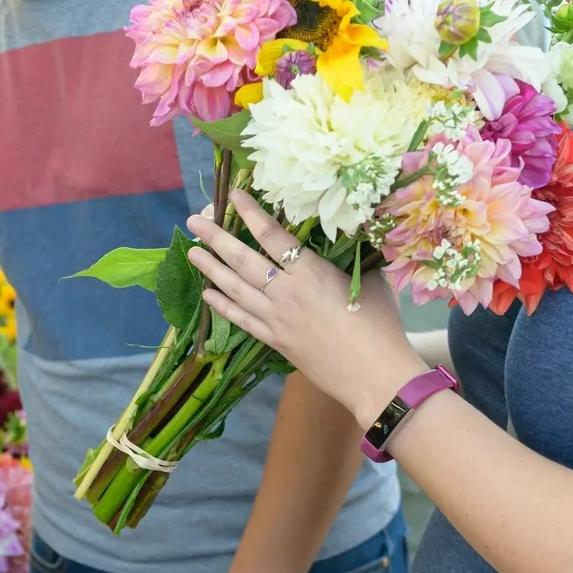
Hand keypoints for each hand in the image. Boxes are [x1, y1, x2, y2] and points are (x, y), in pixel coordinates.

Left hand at [186, 190, 417, 425]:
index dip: (251, 213)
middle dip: (216, 238)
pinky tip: (207, 294)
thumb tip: (350, 236)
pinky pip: (241, 319)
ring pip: (235, 288)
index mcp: (311, 272)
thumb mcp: (372, 280)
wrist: (375, 376)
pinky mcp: (275, 341)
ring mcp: (276, 319)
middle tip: (194, 221)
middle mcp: (286, 293)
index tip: (235, 197)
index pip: (273, 235)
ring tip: (192, 252)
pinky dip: (222, 306)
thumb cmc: (381, 325)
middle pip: (243, 260)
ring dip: (211, 268)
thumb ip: (353, 258)